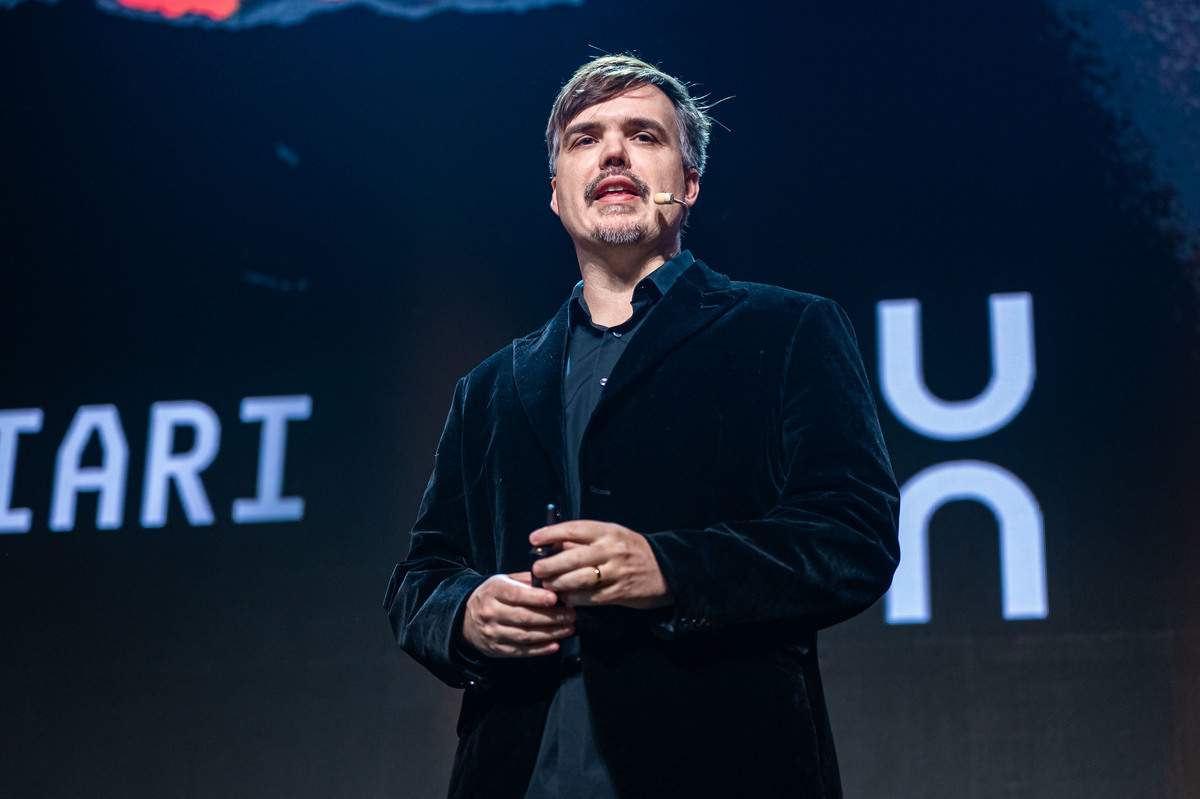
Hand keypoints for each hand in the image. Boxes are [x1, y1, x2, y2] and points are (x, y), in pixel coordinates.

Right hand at [461, 572, 575, 657]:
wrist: (465, 617)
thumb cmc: (492, 596)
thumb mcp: (503, 580)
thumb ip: (526, 580)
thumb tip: (552, 580)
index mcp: (494, 591)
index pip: (516, 594)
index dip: (536, 597)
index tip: (555, 598)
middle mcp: (491, 612)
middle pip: (524, 616)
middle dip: (551, 617)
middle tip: (571, 615)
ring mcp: (493, 632)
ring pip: (525, 635)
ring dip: (550, 633)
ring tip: (568, 629)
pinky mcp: (497, 649)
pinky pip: (521, 651)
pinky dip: (540, 650)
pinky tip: (555, 645)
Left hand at [530, 521, 672, 608]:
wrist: (667, 569)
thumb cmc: (633, 551)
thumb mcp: (612, 537)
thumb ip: (585, 541)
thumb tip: (554, 545)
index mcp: (608, 531)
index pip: (573, 529)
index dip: (550, 533)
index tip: (534, 539)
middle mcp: (612, 549)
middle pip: (573, 557)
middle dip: (550, 565)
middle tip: (537, 570)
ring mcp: (617, 572)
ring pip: (580, 579)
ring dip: (559, 584)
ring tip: (548, 586)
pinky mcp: (620, 592)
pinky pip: (591, 597)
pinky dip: (575, 599)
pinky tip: (566, 598)